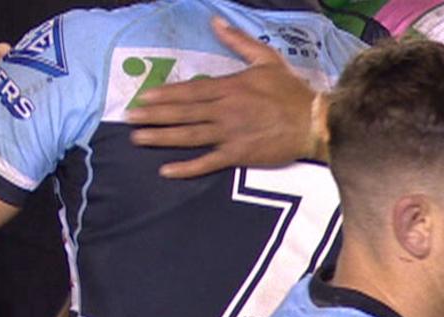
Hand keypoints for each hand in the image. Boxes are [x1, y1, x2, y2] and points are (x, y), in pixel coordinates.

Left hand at [126, 16, 324, 177]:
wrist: (314, 122)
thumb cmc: (292, 92)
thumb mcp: (267, 59)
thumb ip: (239, 41)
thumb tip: (217, 21)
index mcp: (230, 87)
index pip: (190, 90)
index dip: (165, 94)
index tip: (144, 97)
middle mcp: (224, 110)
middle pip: (183, 112)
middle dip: (154, 115)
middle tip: (129, 118)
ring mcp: (230, 134)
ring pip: (189, 135)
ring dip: (162, 137)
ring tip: (138, 138)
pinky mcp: (239, 155)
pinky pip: (208, 162)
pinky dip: (187, 167)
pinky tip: (167, 170)